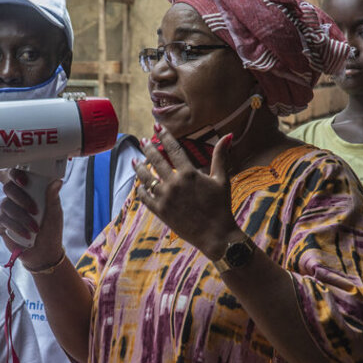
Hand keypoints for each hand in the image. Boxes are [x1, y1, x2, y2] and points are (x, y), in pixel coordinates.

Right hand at [0, 170, 65, 268]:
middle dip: (21, 198)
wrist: (44, 252)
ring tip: (35, 229)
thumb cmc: (51, 229)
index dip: (16, 174)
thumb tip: (57, 181)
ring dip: (22, 217)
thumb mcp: (55, 213)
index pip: (17, 175)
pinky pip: (4, 219)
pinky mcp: (2, 223)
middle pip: (9, 188)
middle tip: (35, 210)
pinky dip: (17, 227)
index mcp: (29, 190)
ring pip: (6, 205)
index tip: (24, 181)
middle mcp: (16, 198)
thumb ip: (53, 197)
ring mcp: (8, 210)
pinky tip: (27, 235)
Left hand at [134, 127, 241, 259]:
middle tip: (143, 141)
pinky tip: (139, 185)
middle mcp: (174, 184)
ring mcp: (165, 198)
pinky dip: (141, 190)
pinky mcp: (161, 212)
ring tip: (135, 160)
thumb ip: (220, 156)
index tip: (157, 127)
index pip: (173, 149)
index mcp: (189, 174)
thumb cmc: (221, 207)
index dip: (165, 137)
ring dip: (140, 168)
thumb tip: (228, 135)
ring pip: (147, 179)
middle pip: (156, 161)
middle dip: (148, 149)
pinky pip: (145, 198)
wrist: (216, 235)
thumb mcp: (222, 179)